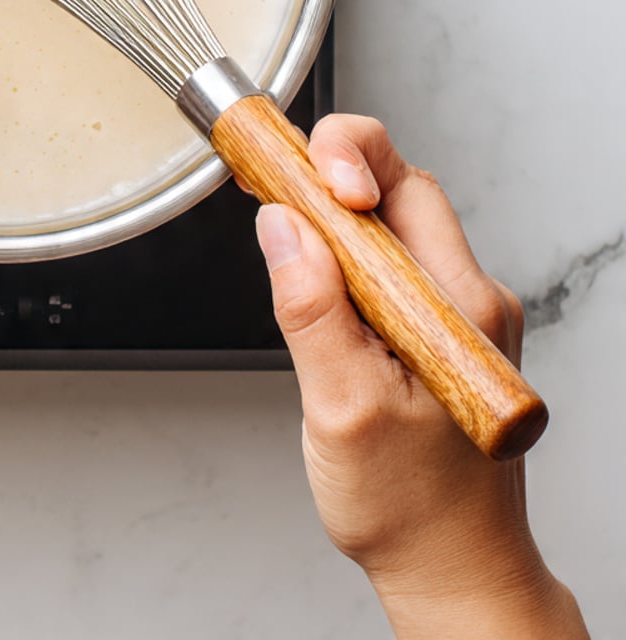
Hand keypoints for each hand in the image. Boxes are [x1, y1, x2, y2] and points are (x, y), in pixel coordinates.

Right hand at [256, 114, 585, 637]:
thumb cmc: (411, 508)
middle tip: (268, 172)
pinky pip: (382, 262)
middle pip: (399, 189)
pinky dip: (336, 246)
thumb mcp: (344, 408)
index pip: (407, 186)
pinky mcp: (427, 330)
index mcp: (458, 306)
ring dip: (327, 209)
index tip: (294, 179)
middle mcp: (465, 298)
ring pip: (386, 224)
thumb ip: (312, 311)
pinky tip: (303, 259)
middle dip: (331, 169)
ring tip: (276, 211)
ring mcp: (449, 313)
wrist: (452, 569)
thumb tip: (281, 225)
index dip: (346, 162)